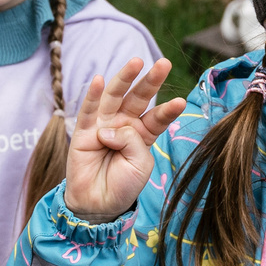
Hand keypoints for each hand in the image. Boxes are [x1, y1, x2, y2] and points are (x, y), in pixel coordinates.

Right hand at [65, 58, 184, 223]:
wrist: (98, 204)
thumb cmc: (123, 185)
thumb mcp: (140, 164)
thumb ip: (133, 141)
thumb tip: (110, 129)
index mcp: (143, 133)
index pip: (157, 117)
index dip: (168, 110)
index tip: (181, 102)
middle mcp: (124, 124)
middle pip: (139, 98)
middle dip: (150, 80)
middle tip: (164, 64)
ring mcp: (104, 125)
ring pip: (115, 97)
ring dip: (125, 78)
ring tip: (137, 62)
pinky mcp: (84, 131)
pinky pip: (89, 110)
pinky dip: (93, 95)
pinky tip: (99, 80)